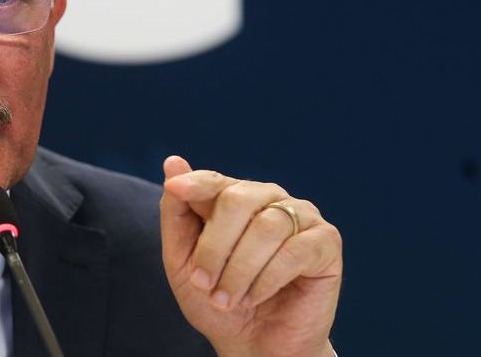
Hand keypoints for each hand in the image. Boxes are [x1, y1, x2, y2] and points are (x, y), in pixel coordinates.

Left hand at [160, 156, 341, 356]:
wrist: (255, 345)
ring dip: (239, 269)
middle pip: (238, 199)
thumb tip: (173, 161)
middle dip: (214, 246)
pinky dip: (267, 278)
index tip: (175, 189)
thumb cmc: (217, 301)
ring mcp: (300, 216)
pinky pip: (294, 251)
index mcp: (233, 197)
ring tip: (226, 298)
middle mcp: (269, 199)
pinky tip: (254, 297)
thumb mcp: (183, 260)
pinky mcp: (326, 242)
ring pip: (266, 226)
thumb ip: (177, 213)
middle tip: (202, 283)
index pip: (213, 181)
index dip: (195, 184)